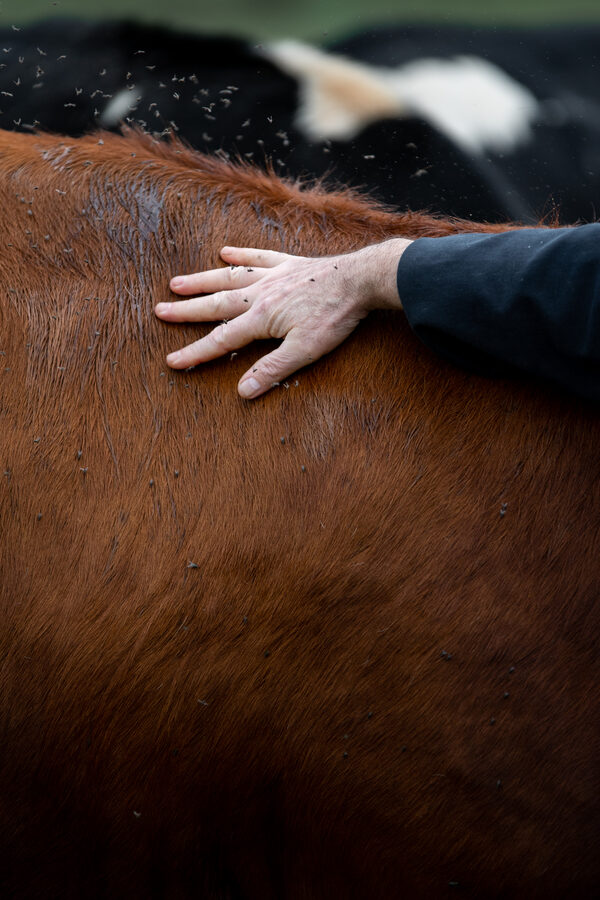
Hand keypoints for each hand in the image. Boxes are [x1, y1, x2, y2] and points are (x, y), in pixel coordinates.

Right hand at [155, 239, 410, 398]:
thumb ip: (272, 370)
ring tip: (177, 282)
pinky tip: (225, 251)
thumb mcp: (305, 351)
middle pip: (216, 304)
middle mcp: (260, 293)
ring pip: (229, 277)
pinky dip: (241, 254)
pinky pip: (259, 257)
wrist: (361, 280)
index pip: (221, 340)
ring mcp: (273, 275)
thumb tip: (243, 391)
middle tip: (159, 311)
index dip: (195, 353)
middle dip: (186, 311)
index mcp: (261, 318)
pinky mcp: (289, 264)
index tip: (172, 361)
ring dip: (203, 280)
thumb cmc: (335, 317)